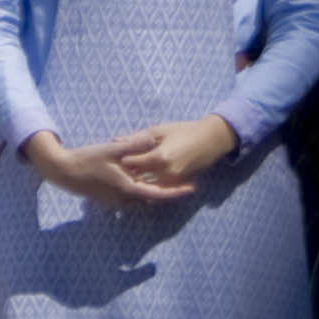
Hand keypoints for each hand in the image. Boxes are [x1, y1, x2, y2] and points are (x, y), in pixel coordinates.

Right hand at [23, 125, 210, 210]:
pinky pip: (129, 196)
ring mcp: (115, 201)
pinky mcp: (108, 199)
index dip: (176, 192)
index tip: (191, 189)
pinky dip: (138, 189)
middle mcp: (124, 198)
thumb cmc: (87, 159)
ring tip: (163, 178)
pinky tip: (138, 176)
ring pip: (140, 198)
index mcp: (127, 187)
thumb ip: (134, 146)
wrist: (63, 171)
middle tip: (182, 181)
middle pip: (151, 198)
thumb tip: (153, 140)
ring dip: (151, 189)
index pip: (158, 193)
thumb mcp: (111, 149)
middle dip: (166, 191)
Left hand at [114, 115, 237, 190]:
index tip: (109, 160)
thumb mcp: (159, 130)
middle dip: (126, 175)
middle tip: (110, 174)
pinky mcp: (179, 182)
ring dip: (137, 183)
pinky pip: (160, 187)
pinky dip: (149, 186)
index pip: (134, 163)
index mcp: (159, 156)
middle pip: (139, 177)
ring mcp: (173, 179)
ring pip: (149, 186)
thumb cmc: (183, 130)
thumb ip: (137, 138)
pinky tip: (140, 183)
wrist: (210, 140)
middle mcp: (166, 171)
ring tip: (121, 181)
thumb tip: (115, 140)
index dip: (121, 162)